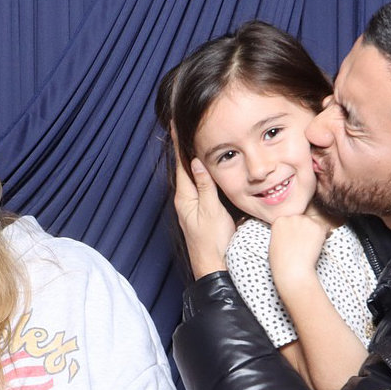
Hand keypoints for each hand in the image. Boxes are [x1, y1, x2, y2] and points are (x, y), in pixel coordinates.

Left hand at [171, 127, 235, 276]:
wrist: (214, 267)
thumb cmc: (213, 242)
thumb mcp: (211, 212)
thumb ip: (204, 186)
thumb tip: (197, 161)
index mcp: (185, 197)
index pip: (181, 163)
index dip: (179, 142)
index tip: (175, 122)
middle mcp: (186, 199)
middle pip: (184, 166)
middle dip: (184, 145)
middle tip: (183, 123)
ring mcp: (193, 206)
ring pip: (191, 175)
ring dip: (192, 156)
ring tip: (192, 137)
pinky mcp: (201, 211)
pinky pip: (199, 185)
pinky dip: (200, 171)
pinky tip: (205, 167)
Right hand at [268, 210, 331, 295]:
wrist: (292, 271)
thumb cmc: (282, 263)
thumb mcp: (275, 242)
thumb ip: (283, 232)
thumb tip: (293, 230)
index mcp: (280, 220)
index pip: (292, 220)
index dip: (296, 231)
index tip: (295, 242)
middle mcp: (292, 217)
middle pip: (303, 219)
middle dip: (305, 230)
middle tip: (304, 245)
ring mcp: (305, 220)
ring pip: (315, 223)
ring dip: (315, 232)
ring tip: (309, 247)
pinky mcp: (317, 226)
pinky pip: (325, 227)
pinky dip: (324, 236)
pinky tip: (317, 246)